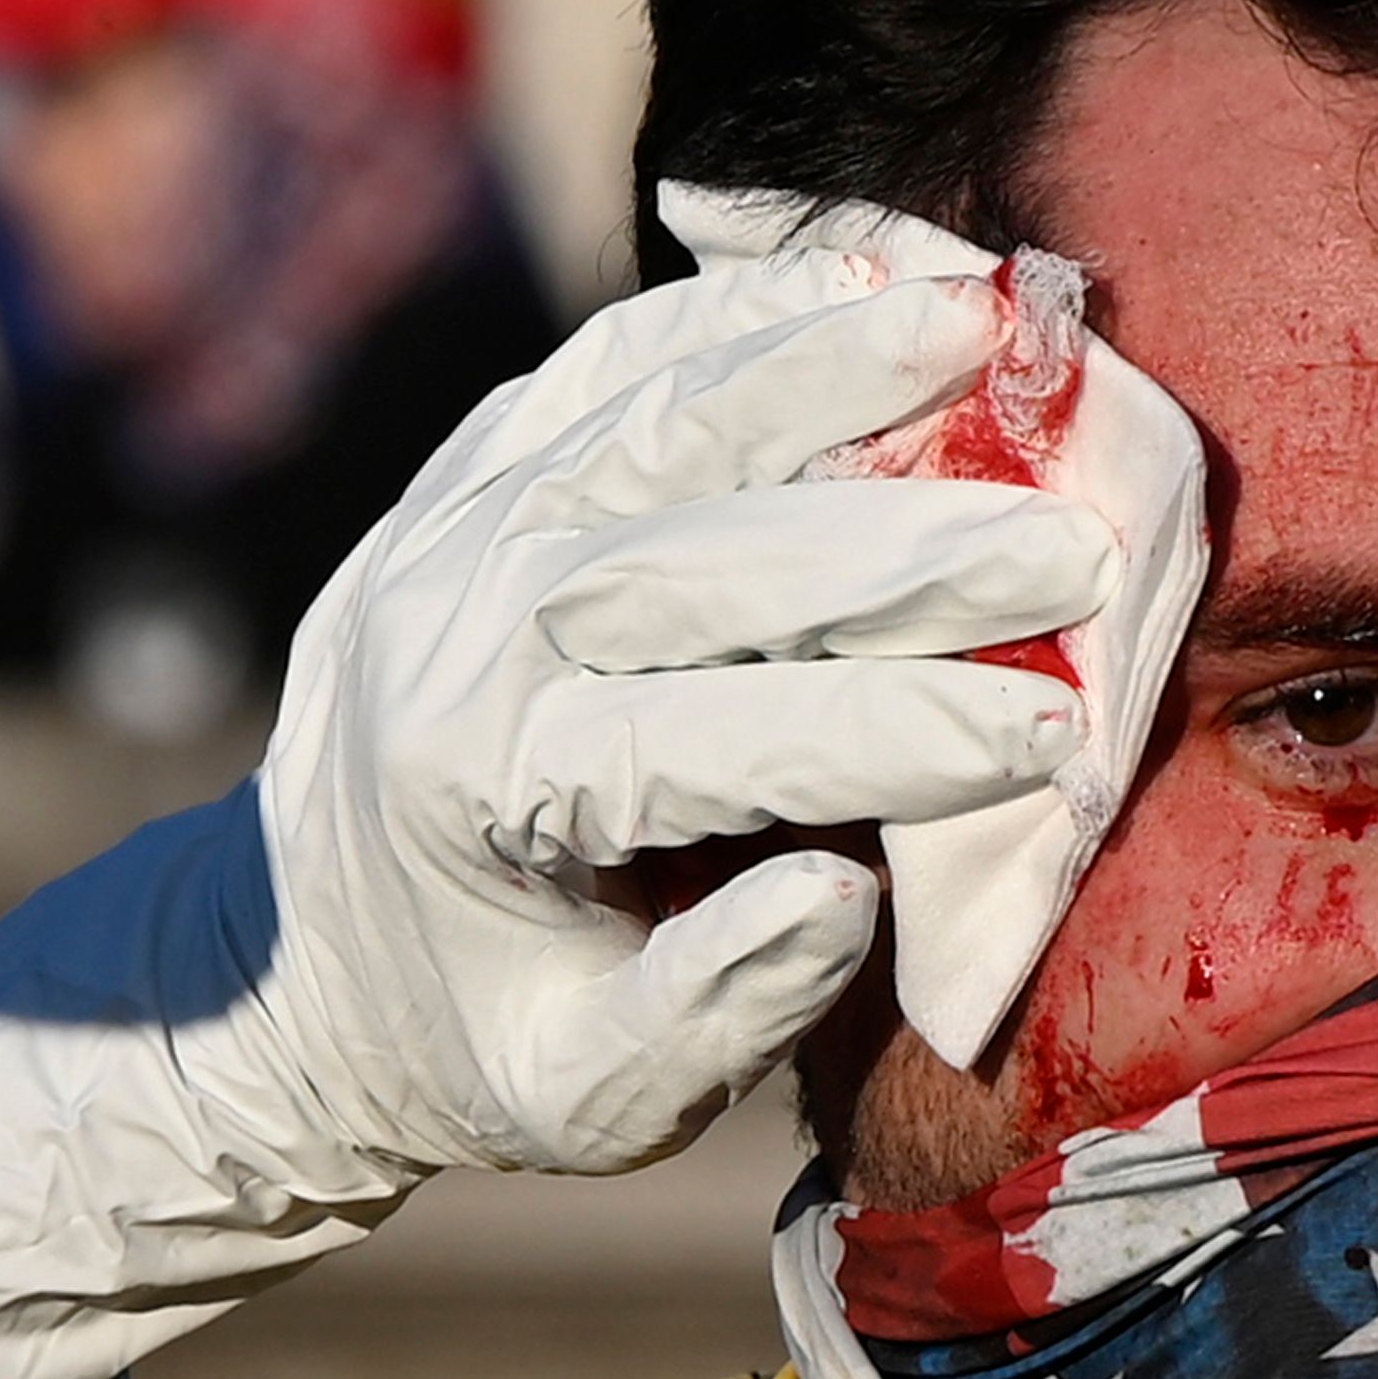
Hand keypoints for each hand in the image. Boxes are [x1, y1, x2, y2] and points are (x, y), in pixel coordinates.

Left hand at [0, 240, 1116, 1378]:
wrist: (298, 953)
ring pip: (654, 415)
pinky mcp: (470, 468)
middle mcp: (454, 638)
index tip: (1062, 738)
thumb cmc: (487, 1043)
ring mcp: (449, 530)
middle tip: (1079, 544)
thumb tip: (848, 890)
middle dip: (911, 547)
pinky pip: (607, 362)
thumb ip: (715, 1007)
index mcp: (487, 797)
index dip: (904, 737)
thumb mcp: (589, 1102)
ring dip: (827, 359)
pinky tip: (864, 276)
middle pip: (707, 555)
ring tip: (983, 316)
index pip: (724, 744)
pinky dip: (737, 311)